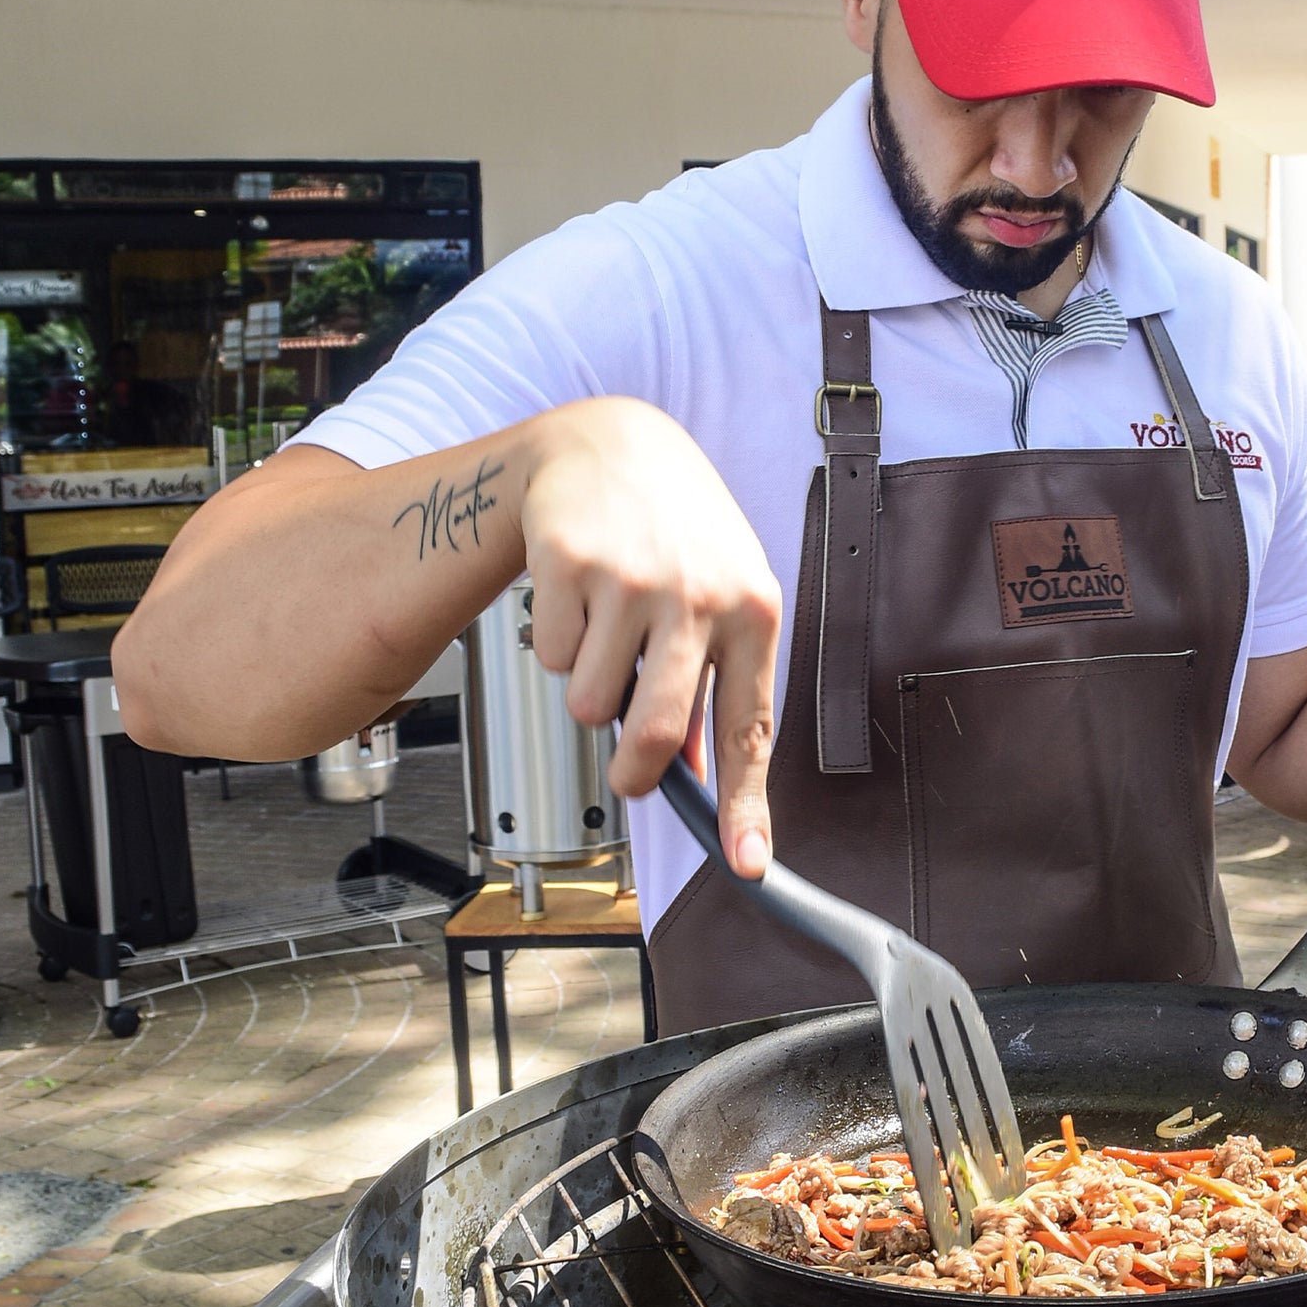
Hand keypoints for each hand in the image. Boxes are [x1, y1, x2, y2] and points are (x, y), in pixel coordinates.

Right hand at [519, 397, 782, 874]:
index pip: (751, 730)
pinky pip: (553, 658)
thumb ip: (716, 689)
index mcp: (753, 612)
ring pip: (593, 704)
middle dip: (635, 773)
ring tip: (609, 639)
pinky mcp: (570, 561)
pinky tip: (580, 599)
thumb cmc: (680, 532)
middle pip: (657, 734)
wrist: (614, 443)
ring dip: (592, 694)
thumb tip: (700, 781)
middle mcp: (699, 594)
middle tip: (629, 773)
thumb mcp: (722, 600)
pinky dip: (558, 645)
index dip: (745, 806)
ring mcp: (633, 577)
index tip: (744, 863)